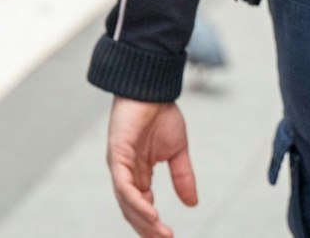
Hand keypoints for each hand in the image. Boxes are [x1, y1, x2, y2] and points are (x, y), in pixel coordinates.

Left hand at [106, 98, 198, 237]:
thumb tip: (192, 203)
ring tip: (160, 233)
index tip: (168, 236)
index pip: (141, 206)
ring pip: (127, 201)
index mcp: (138, 173)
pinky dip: (136, 201)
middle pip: (132, 209)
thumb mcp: (177, 151)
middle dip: (147, 228)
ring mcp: (119, 164)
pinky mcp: (117, 154)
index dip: (151, 224)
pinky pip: (124, 185)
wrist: (153, 87)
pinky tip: (151, 213)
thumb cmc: (161, 114)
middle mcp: (126, 172)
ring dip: (143, 220)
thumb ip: (182, 176)